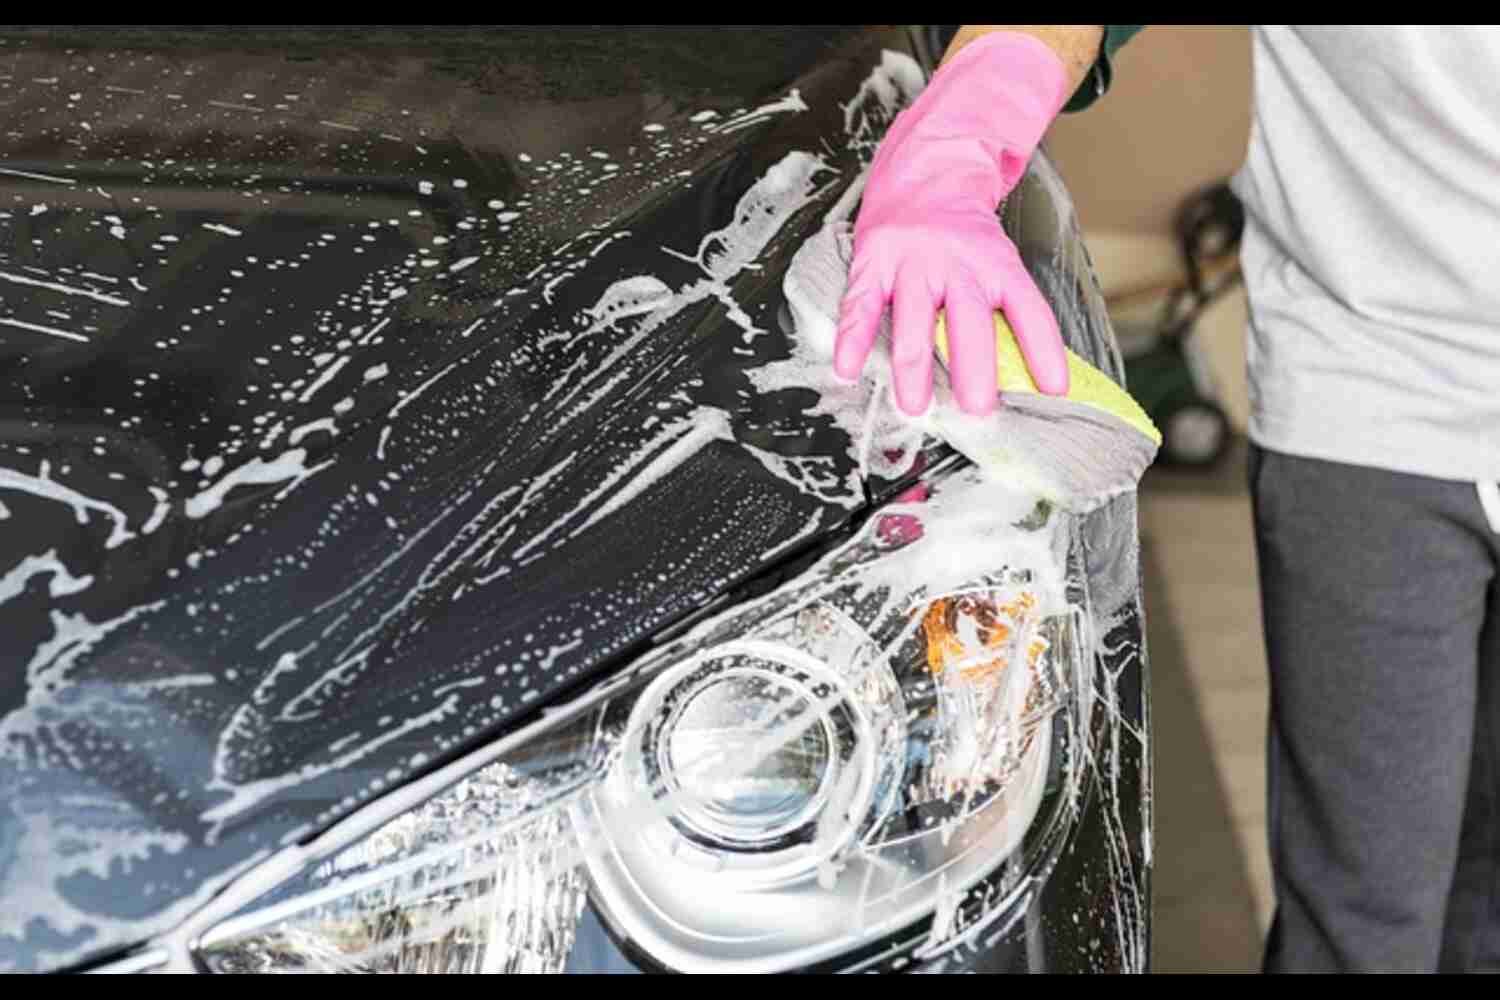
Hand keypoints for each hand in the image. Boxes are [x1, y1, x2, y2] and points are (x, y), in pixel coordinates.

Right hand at [835, 31, 1073, 415]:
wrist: (926, 169)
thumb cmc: (965, 232)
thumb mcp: (997, 260)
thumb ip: (1006, 311)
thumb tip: (1033, 377)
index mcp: (997, 263)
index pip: (1029, 309)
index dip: (1044, 350)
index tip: (1054, 389)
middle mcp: (958, 263)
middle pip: (970, 322)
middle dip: (974, 370)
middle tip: (977, 410)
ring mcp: (912, 262)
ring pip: (915, 321)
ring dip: (914, 368)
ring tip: (915, 407)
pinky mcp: (874, 262)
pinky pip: (861, 306)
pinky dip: (852, 340)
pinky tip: (848, 370)